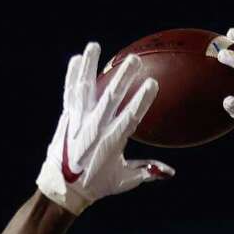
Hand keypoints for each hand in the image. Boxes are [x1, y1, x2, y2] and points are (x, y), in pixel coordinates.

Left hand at [37, 43, 173, 215]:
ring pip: (84, 89)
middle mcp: (94, 128)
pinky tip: (76, 59)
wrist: (62, 188)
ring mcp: (78, 120)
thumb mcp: (123, 181)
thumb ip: (146, 171)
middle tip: (134, 60)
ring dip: (89, 66)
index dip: (141, 101)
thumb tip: (170, 172)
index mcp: (112, 142)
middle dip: (122, 78)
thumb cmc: (96, 183)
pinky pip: (69, 92)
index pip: (130, 118)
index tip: (152, 83)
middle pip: (109, 99)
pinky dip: (71, 76)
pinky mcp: (67, 116)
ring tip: (94, 46)